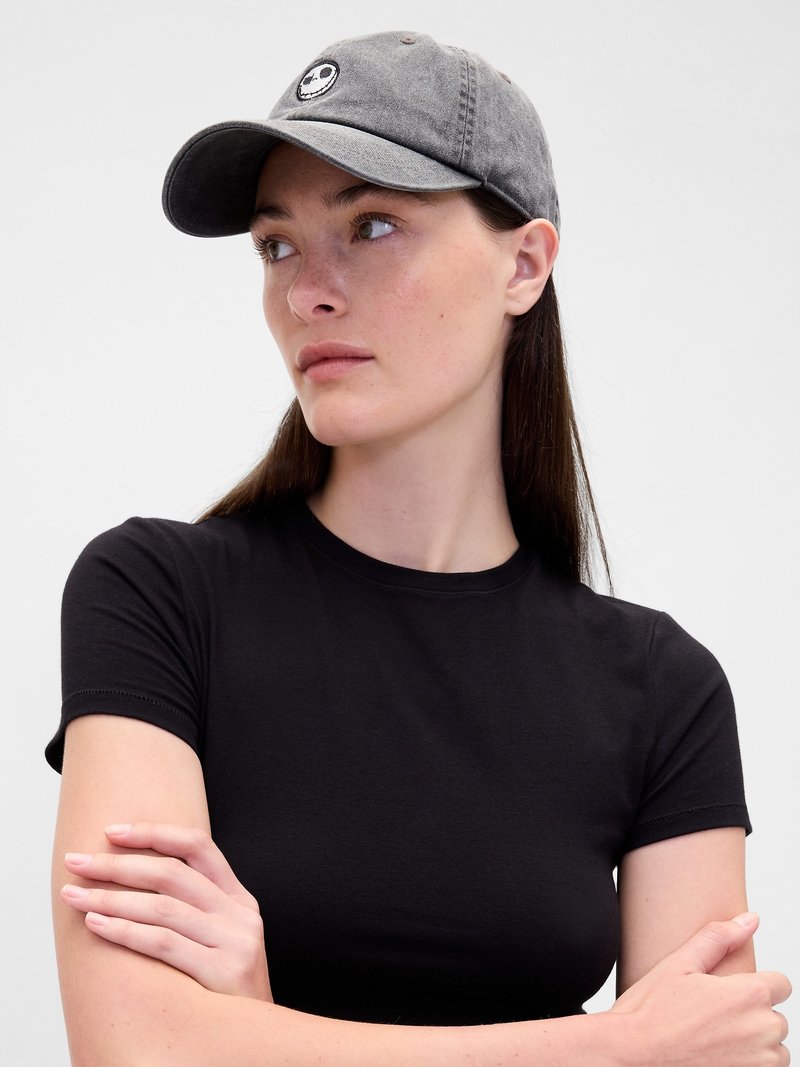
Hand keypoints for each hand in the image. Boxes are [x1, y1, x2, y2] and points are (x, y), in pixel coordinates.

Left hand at [61, 823, 271, 1000]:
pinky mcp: (222, 971)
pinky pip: (163, 943)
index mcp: (239, 898)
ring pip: (163, 906)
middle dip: (118, 864)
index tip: (111, 831)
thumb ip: (193, 910)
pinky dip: (124, 931)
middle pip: (172, 873)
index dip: (154, 833)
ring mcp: (234, 940)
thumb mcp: (220, 939)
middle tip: (77, 862)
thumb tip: (130, 880)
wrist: (254, 1041)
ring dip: (111, 898)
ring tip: (75, 896)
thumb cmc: (222, 991)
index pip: (197, 846)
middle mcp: (239, 913)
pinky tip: (96, 925)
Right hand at [611, 912, 790, 1066]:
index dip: (755, 985)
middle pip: (776, 1019)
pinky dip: (744, 1064)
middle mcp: (761, 1032)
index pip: (782, 984)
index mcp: (749, 995)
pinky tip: (715, 1057)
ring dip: (753, 1046)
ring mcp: (758, 1065)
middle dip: (751, 1016)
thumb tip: (750, 919)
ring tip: (712, 1039)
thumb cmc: (650, 1013)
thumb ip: (719, 939)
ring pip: (773, 1052)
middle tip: (711, 1017)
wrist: (630, 1058)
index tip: (729, 994)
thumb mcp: (679, 964)